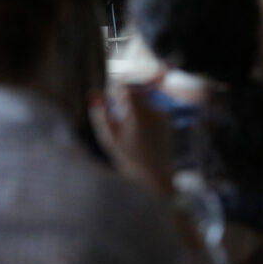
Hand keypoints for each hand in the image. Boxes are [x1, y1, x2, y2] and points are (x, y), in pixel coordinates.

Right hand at [89, 80, 173, 195]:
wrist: (155, 177)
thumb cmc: (128, 159)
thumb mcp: (109, 138)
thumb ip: (100, 114)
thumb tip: (94, 93)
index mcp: (138, 115)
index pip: (124, 86)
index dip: (115, 89)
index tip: (110, 99)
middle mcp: (153, 112)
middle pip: (134, 92)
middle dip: (124, 99)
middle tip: (118, 118)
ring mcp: (163, 116)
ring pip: (143, 100)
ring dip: (134, 107)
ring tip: (130, 129)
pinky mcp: (168, 120)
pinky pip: (151, 109)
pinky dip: (143, 115)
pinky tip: (141, 133)